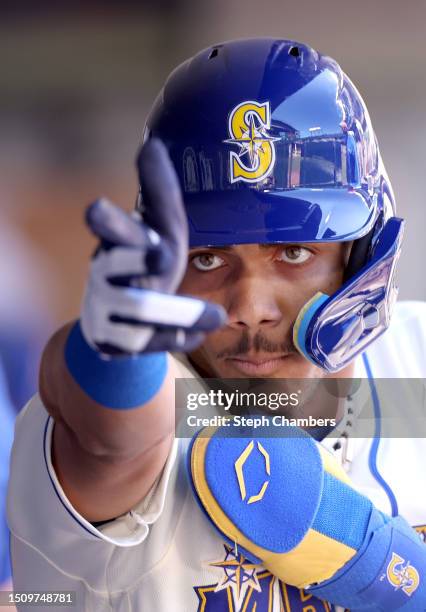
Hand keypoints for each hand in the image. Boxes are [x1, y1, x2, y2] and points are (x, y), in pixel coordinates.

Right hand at [80, 138, 225, 353]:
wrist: (115, 322)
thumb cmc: (142, 262)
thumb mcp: (156, 228)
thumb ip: (158, 193)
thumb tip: (152, 144)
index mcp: (118, 242)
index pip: (110, 226)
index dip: (108, 220)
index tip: (96, 208)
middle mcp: (106, 274)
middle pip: (114, 265)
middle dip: (137, 258)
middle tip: (164, 255)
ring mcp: (108, 309)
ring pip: (140, 309)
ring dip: (182, 311)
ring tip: (217, 318)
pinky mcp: (117, 343)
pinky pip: (152, 342)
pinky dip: (178, 338)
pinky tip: (196, 337)